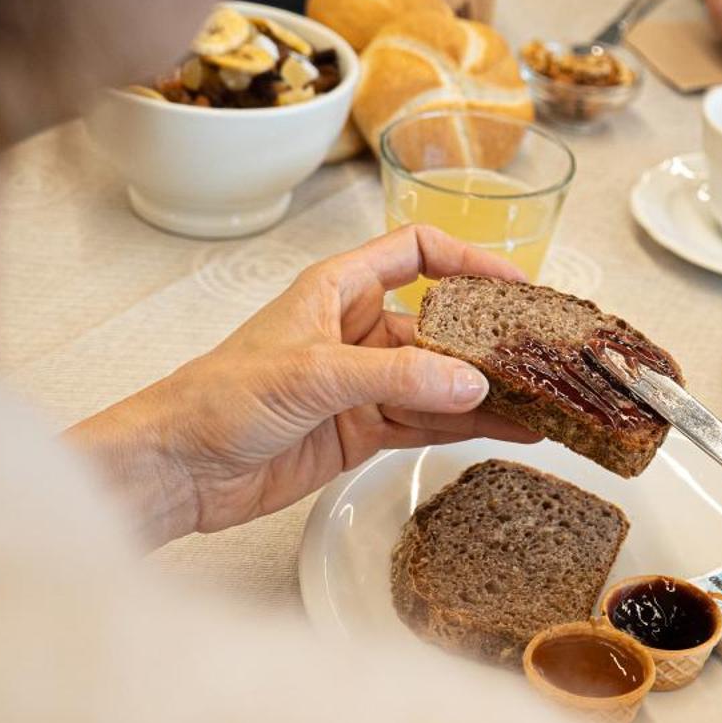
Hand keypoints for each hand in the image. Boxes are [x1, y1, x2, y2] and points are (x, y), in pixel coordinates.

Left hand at [67, 226, 536, 544]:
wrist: (177, 470)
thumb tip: (470, 381)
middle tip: (544, 355)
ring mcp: (363, 383)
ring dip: (488, 391)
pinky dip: (467, 426)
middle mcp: (356, 330)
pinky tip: (510, 429)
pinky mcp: (361, 430)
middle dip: (490, 340)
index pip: (416, 252)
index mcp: (338, 290)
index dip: (468, 260)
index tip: (516, 283)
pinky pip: (428, 421)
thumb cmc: (219, 398)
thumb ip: (396, 375)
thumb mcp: (313, 374)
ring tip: (544, 401)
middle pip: (441, 324)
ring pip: (441, 379)